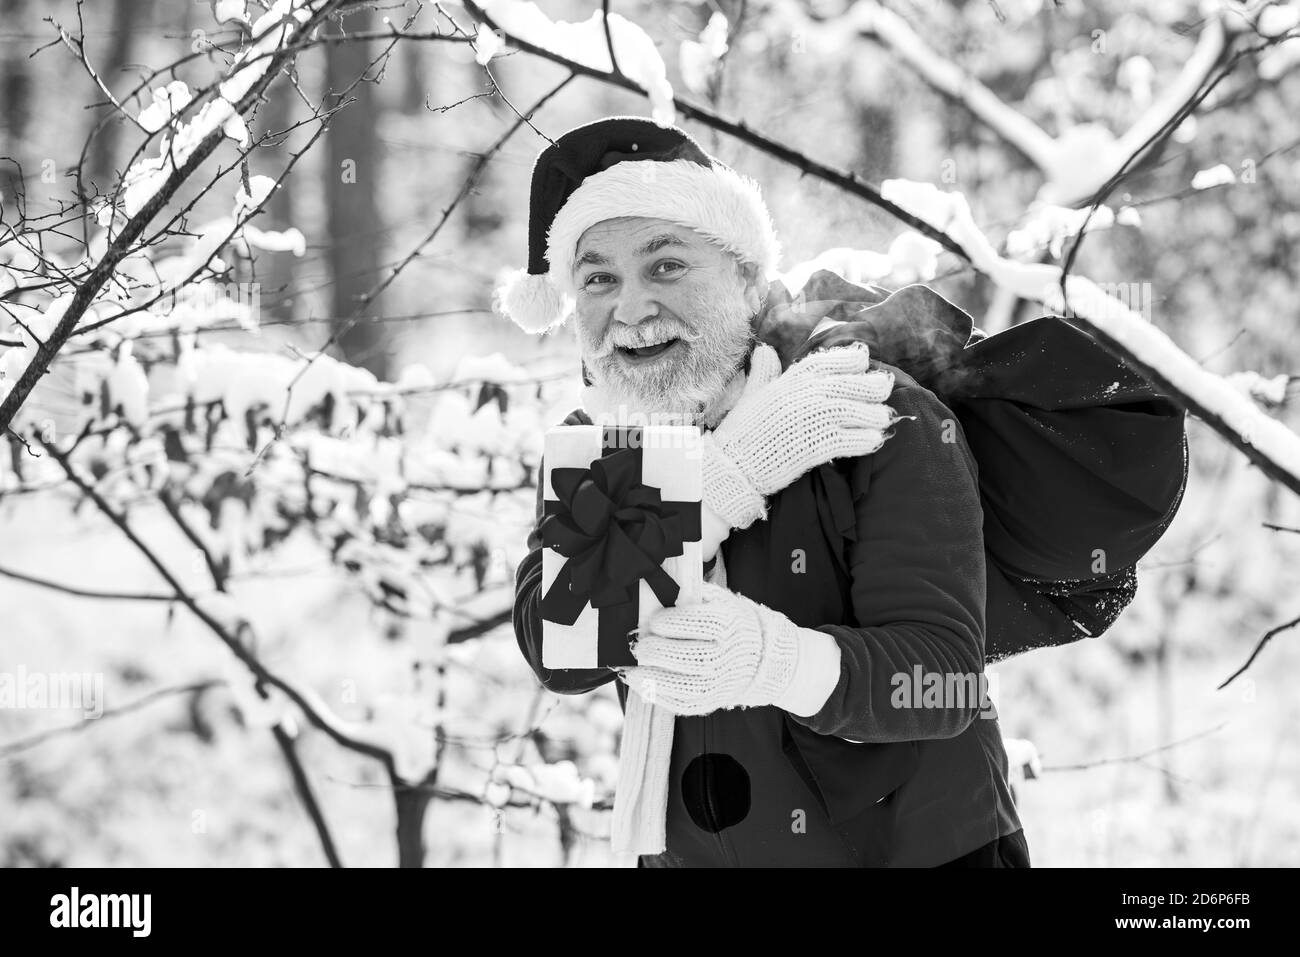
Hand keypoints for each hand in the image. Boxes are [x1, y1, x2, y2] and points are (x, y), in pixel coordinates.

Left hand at [622, 582, 806, 715]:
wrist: (763, 657)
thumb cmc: (730, 622)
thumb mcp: (719, 600)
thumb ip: (692, 596)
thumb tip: (659, 594)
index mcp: (729, 624)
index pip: (700, 623)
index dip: (672, 623)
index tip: (654, 621)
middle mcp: (728, 655)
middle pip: (690, 657)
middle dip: (659, 652)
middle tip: (639, 646)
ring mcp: (722, 681)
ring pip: (686, 686)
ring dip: (654, 680)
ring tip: (632, 672)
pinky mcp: (714, 700)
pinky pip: (686, 703)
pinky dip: (661, 697)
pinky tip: (643, 686)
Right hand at [701, 341, 896, 532]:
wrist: (732, 465)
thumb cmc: (741, 430)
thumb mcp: (752, 392)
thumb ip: (764, 370)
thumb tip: (765, 349)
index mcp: (794, 377)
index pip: (835, 359)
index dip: (855, 360)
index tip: (865, 363)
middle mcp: (807, 393)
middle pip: (855, 383)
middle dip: (875, 387)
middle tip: (884, 392)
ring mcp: (814, 419)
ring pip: (859, 411)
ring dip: (876, 416)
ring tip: (882, 420)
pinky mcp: (817, 446)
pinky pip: (853, 440)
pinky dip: (868, 440)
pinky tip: (875, 441)